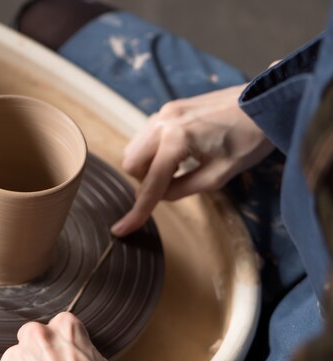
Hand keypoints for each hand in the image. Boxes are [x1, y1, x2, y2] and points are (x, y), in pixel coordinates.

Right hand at [110, 84, 273, 236]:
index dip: (137, 211)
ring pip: (135, 149)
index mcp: (177, 139)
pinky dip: (154, 150)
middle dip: (145, 180)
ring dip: (148, 165)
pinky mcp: (169, 108)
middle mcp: (163, 122)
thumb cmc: (250, 139)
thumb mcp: (219, 174)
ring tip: (179, 167)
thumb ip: (182, 189)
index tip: (122, 230)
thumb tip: (159, 196)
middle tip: (173, 183)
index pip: (150, 183)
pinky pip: (146, 136)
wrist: (266, 103)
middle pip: (131, 164)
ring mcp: (164, 112)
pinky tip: (179, 153)